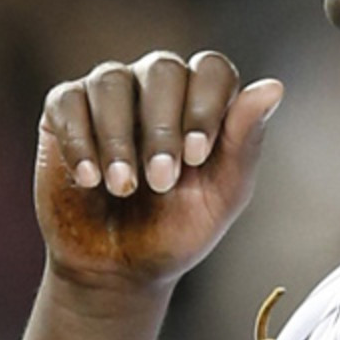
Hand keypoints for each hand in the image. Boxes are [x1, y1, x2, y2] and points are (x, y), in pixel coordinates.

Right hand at [34, 50, 283, 291]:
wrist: (120, 270)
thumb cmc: (179, 227)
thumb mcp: (222, 193)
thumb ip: (245, 141)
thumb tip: (274, 87)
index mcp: (203, 99)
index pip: (212, 68)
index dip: (206, 106)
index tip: (197, 156)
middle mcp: (158, 85)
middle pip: (163, 69)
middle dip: (163, 127)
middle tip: (161, 181)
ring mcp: (110, 94)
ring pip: (112, 81)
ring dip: (119, 137)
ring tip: (123, 187)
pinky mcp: (64, 111)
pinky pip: (68, 100)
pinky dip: (79, 140)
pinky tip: (89, 179)